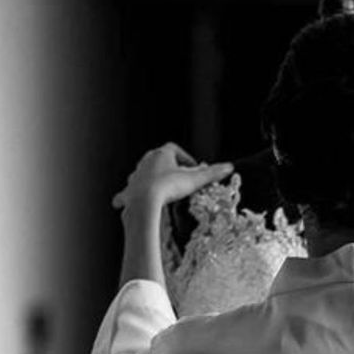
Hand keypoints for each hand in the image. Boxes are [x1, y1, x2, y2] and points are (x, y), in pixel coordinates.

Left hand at [112, 143, 232, 211]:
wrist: (145, 201)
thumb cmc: (167, 188)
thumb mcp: (194, 180)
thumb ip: (212, 174)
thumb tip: (229, 167)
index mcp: (161, 155)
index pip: (175, 149)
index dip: (185, 158)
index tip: (193, 169)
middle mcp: (146, 162)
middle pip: (158, 160)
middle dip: (168, 168)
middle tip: (179, 179)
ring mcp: (136, 177)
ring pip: (143, 174)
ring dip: (150, 180)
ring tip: (159, 190)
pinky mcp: (128, 192)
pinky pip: (125, 193)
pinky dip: (127, 197)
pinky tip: (124, 203)